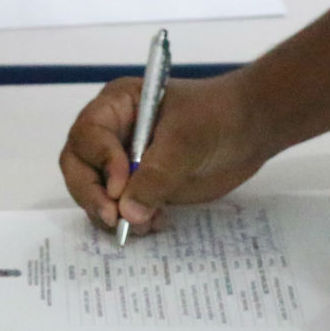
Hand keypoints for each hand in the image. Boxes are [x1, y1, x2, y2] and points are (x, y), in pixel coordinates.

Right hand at [59, 73, 268, 235]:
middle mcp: (112, 133)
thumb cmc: (218, 117)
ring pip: (95, 194)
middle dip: (92, 195)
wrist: (251, 130)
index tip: (121, 187)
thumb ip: (157, 174)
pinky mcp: (140, 188)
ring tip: (144, 224)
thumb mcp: (187, 139)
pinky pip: (120, 210)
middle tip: (114, 219)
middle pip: (79, 167)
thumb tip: (128, 213)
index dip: (100, 162)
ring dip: (111, 215)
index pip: (87, 135)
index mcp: (118, 106)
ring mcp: (124, 163)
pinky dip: (130, 222)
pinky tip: (155, 223)